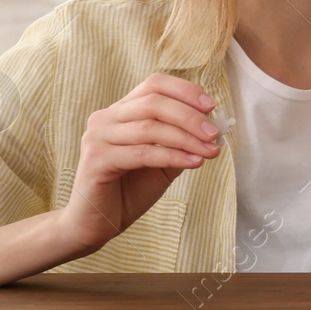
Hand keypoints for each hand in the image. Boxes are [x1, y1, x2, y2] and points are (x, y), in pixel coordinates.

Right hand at [56, 73, 222, 254]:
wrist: (96, 224)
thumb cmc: (129, 190)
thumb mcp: (163, 162)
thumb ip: (181, 141)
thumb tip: (212, 127)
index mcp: (120, 111)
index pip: (154, 84)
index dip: (185, 91)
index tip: (212, 105)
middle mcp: (105, 118)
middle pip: (154, 102)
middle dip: (190, 116)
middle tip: (214, 133)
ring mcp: (97, 137)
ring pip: (150, 127)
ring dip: (186, 138)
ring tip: (211, 151)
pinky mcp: (97, 159)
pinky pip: (143, 153)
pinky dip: (173, 156)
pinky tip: (194, 162)